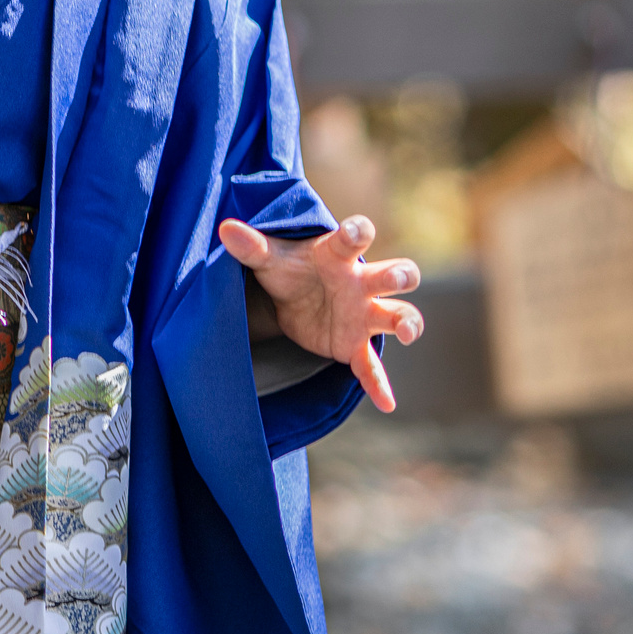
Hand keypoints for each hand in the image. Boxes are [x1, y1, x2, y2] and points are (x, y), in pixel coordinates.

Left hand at [217, 216, 422, 412]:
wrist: (290, 298)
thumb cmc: (288, 268)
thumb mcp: (268, 258)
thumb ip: (251, 246)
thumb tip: (224, 230)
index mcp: (337, 254)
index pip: (352, 239)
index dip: (358, 232)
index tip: (358, 231)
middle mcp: (360, 282)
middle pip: (394, 274)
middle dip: (400, 274)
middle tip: (399, 277)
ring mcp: (363, 314)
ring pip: (398, 315)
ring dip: (408, 322)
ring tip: (407, 333)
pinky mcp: (354, 345)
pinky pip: (371, 366)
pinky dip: (379, 384)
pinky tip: (387, 404)